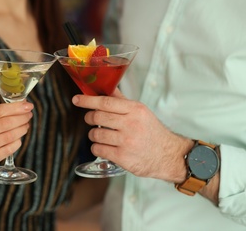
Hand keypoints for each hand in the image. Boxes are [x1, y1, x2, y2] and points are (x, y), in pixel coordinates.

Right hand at [0, 101, 33, 172]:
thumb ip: (1, 111)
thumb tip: (24, 104)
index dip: (16, 108)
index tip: (28, 106)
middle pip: (5, 123)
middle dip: (21, 118)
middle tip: (29, 115)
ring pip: (9, 136)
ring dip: (22, 129)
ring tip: (25, 125)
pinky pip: (9, 148)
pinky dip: (18, 141)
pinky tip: (19, 138)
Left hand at [72, 89, 192, 181]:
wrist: (168, 155)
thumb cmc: (152, 132)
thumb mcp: (141, 112)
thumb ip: (122, 101)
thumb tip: (106, 87)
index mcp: (135, 110)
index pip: (106, 102)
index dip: (88, 100)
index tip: (76, 99)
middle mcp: (131, 124)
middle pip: (97, 117)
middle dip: (89, 118)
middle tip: (91, 119)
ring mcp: (126, 141)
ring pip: (95, 134)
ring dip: (93, 134)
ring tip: (100, 135)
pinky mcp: (123, 157)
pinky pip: (98, 149)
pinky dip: (97, 147)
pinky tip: (103, 147)